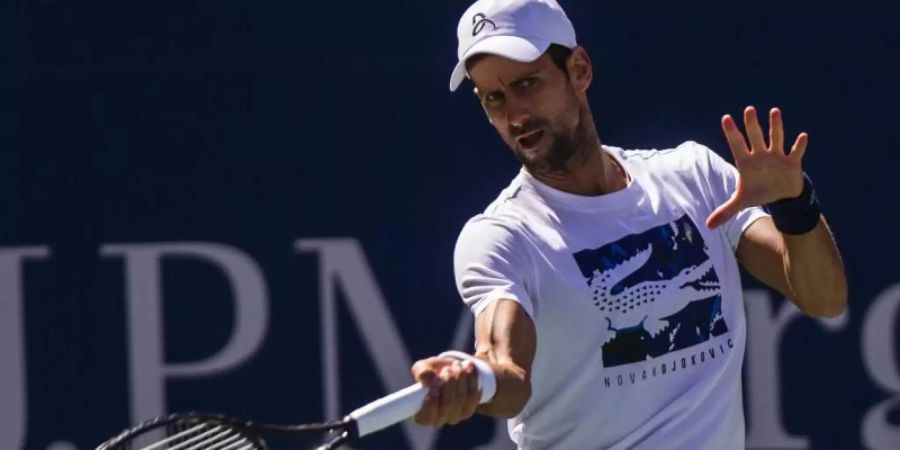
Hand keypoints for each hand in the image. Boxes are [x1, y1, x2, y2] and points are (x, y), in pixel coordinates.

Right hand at [411, 356, 479, 426]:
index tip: (434, 386)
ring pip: (461, 399)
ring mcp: (455, 416)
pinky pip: (473, 396)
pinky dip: (471, 380)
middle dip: (448, 383)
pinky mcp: (469, 409)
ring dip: (460, 378)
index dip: (431, 403)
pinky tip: (468, 368)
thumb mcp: (422, 368)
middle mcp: (439, 419)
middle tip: (447, 369)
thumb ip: (421, 373)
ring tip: (456, 365)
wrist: (451, 370)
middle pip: (447, 405)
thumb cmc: (431, 372)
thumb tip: (428, 379)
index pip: (426, 417)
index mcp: (422, 414)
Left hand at [706, 106, 807, 228]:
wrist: (781, 195)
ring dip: (775, 126)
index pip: (736, 145)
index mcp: (746, 162)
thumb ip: (725, 211)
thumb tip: (708, 226)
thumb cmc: (759, 192)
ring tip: (774, 111)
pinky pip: (796, 152)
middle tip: (748, 109)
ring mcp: (776, 156)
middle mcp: (761, 155)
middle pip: (755, 137)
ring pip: (776, 138)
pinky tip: (802, 136)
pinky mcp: (791, 162)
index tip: (725, 118)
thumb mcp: (741, 202)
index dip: (731, 133)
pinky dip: (799, 145)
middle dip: (752, 124)